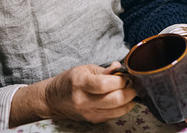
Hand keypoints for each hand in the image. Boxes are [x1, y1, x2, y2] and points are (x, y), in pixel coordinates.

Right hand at [10, 62, 135, 126]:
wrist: (52, 99)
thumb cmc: (69, 81)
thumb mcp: (85, 69)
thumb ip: (104, 70)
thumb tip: (121, 67)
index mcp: (81, 83)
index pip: (105, 84)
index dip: (121, 80)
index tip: (127, 75)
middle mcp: (84, 100)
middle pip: (115, 99)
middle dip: (130, 91)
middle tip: (134, 83)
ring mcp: (88, 113)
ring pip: (117, 110)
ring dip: (130, 100)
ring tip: (132, 91)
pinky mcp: (92, 120)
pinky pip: (113, 116)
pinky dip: (123, 108)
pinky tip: (125, 99)